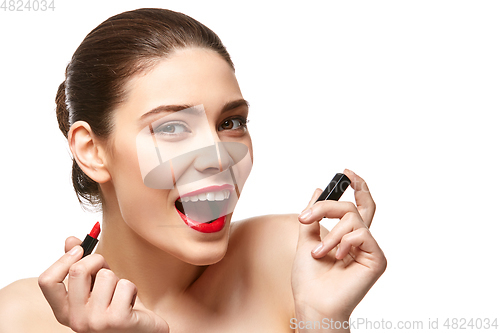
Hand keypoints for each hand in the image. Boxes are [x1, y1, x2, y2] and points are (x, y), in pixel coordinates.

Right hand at [38, 237, 168, 332]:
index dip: (63, 260)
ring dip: (118, 279)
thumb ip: (81, 266)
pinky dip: (132, 288)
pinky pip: (125, 285)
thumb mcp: (95, 285)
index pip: (47, 281)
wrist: (141, 330)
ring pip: (106, 276)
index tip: (79, 250)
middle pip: (78, 271)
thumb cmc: (117, 306)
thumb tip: (71, 239)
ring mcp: (96, 322)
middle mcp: (75, 320)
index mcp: (64, 311)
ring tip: (120, 294)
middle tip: (106, 269)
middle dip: (97, 260)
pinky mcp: (118, 320)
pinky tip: (132, 303)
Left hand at [292, 169, 386, 322]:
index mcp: (347, 236)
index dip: (357, 186)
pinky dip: (344, 243)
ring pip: (353, 219)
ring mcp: (370, 250)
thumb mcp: (305, 238)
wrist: (312, 302)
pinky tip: (337, 258)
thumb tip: (318, 190)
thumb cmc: (309, 278)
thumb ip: (313, 215)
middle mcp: (361, 241)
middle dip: (328, 207)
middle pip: (353, 207)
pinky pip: (362, 234)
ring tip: (318, 253)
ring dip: (330, 234)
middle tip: (308, 217)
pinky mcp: (377, 259)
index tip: (346, 171)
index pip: (359, 206)